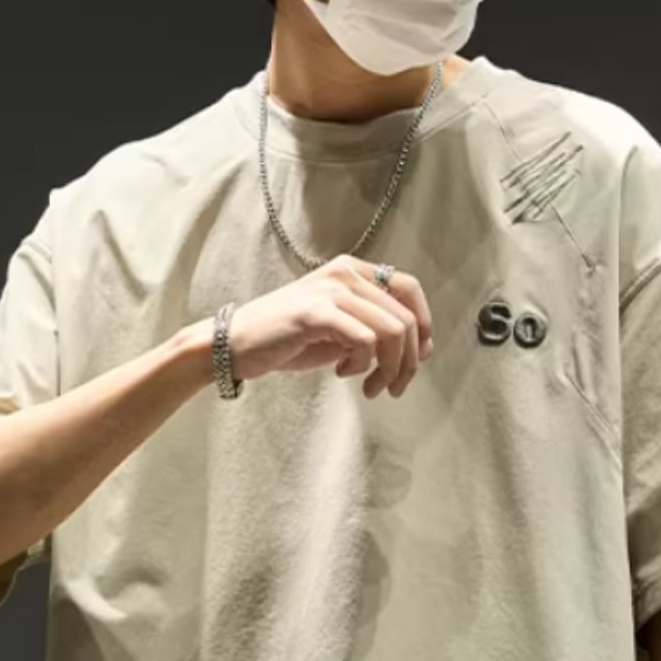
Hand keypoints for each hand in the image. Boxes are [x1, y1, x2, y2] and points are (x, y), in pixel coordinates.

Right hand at [227, 255, 433, 398]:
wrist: (237, 344)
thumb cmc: (289, 340)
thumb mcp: (341, 331)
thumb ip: (377, 332)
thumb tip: (422, 349)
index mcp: (353, 271)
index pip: (410, 289)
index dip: (424, 326)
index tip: (417, 358)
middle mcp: (345, 273)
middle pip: (406, 318)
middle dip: (408, 362)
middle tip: (392, 388)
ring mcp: (331, 290)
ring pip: (392, 331)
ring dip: (389, 369)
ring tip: (371, 388)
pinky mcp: (317, 313)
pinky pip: (365, 341)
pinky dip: (363, 365)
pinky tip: (343, 374)